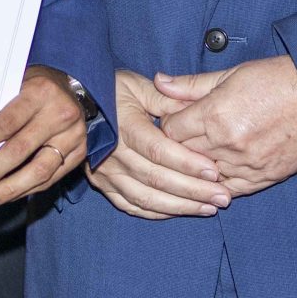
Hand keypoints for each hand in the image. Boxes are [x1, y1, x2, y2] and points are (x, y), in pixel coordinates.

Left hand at [0, 67, 92, 205]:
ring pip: (40, 170)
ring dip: (11, 188)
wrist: (73, 89)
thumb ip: (1, 111)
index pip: (7, 122)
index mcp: (40, 93)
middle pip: (21, 149)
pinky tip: (9, 195)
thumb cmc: (36, 90)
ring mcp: (73, 136)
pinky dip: (28, 189)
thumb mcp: (18, 87)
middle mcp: (59, 115)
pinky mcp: (80, 153)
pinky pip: (52, 178)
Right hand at [87, 69, 231, 219]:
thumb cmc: (109, 91)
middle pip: (157, 179)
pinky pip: (132, 205)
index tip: (215, 172)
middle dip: (194, 191)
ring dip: (180, 206)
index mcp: (125, 127)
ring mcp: (106, 173)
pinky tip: (180, 211)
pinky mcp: (103, 185)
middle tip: (223, 198)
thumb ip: (167, 99)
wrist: (73, 105)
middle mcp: (113, 154)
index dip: (188, 164)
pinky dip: (157, 212)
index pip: (159, 151)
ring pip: (146, 198)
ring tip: (208, 209)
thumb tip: (197, 109)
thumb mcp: (137, 85)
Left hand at [154, 55, 296, 194]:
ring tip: (200, 154)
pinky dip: (218, 184)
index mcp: (215, 114)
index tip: (174, 121)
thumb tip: (159, 81)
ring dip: (198, 166)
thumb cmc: (278, 80)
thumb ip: (191, 84)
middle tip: (183, 138)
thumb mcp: (231, 74)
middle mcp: (227, 143)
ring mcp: (245, 164)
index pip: (170, 132)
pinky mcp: (262, 178)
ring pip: (203, 175)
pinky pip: (228, 190)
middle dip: (179, 146)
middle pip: (182, 154)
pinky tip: (214, 176)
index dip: (168, 125)